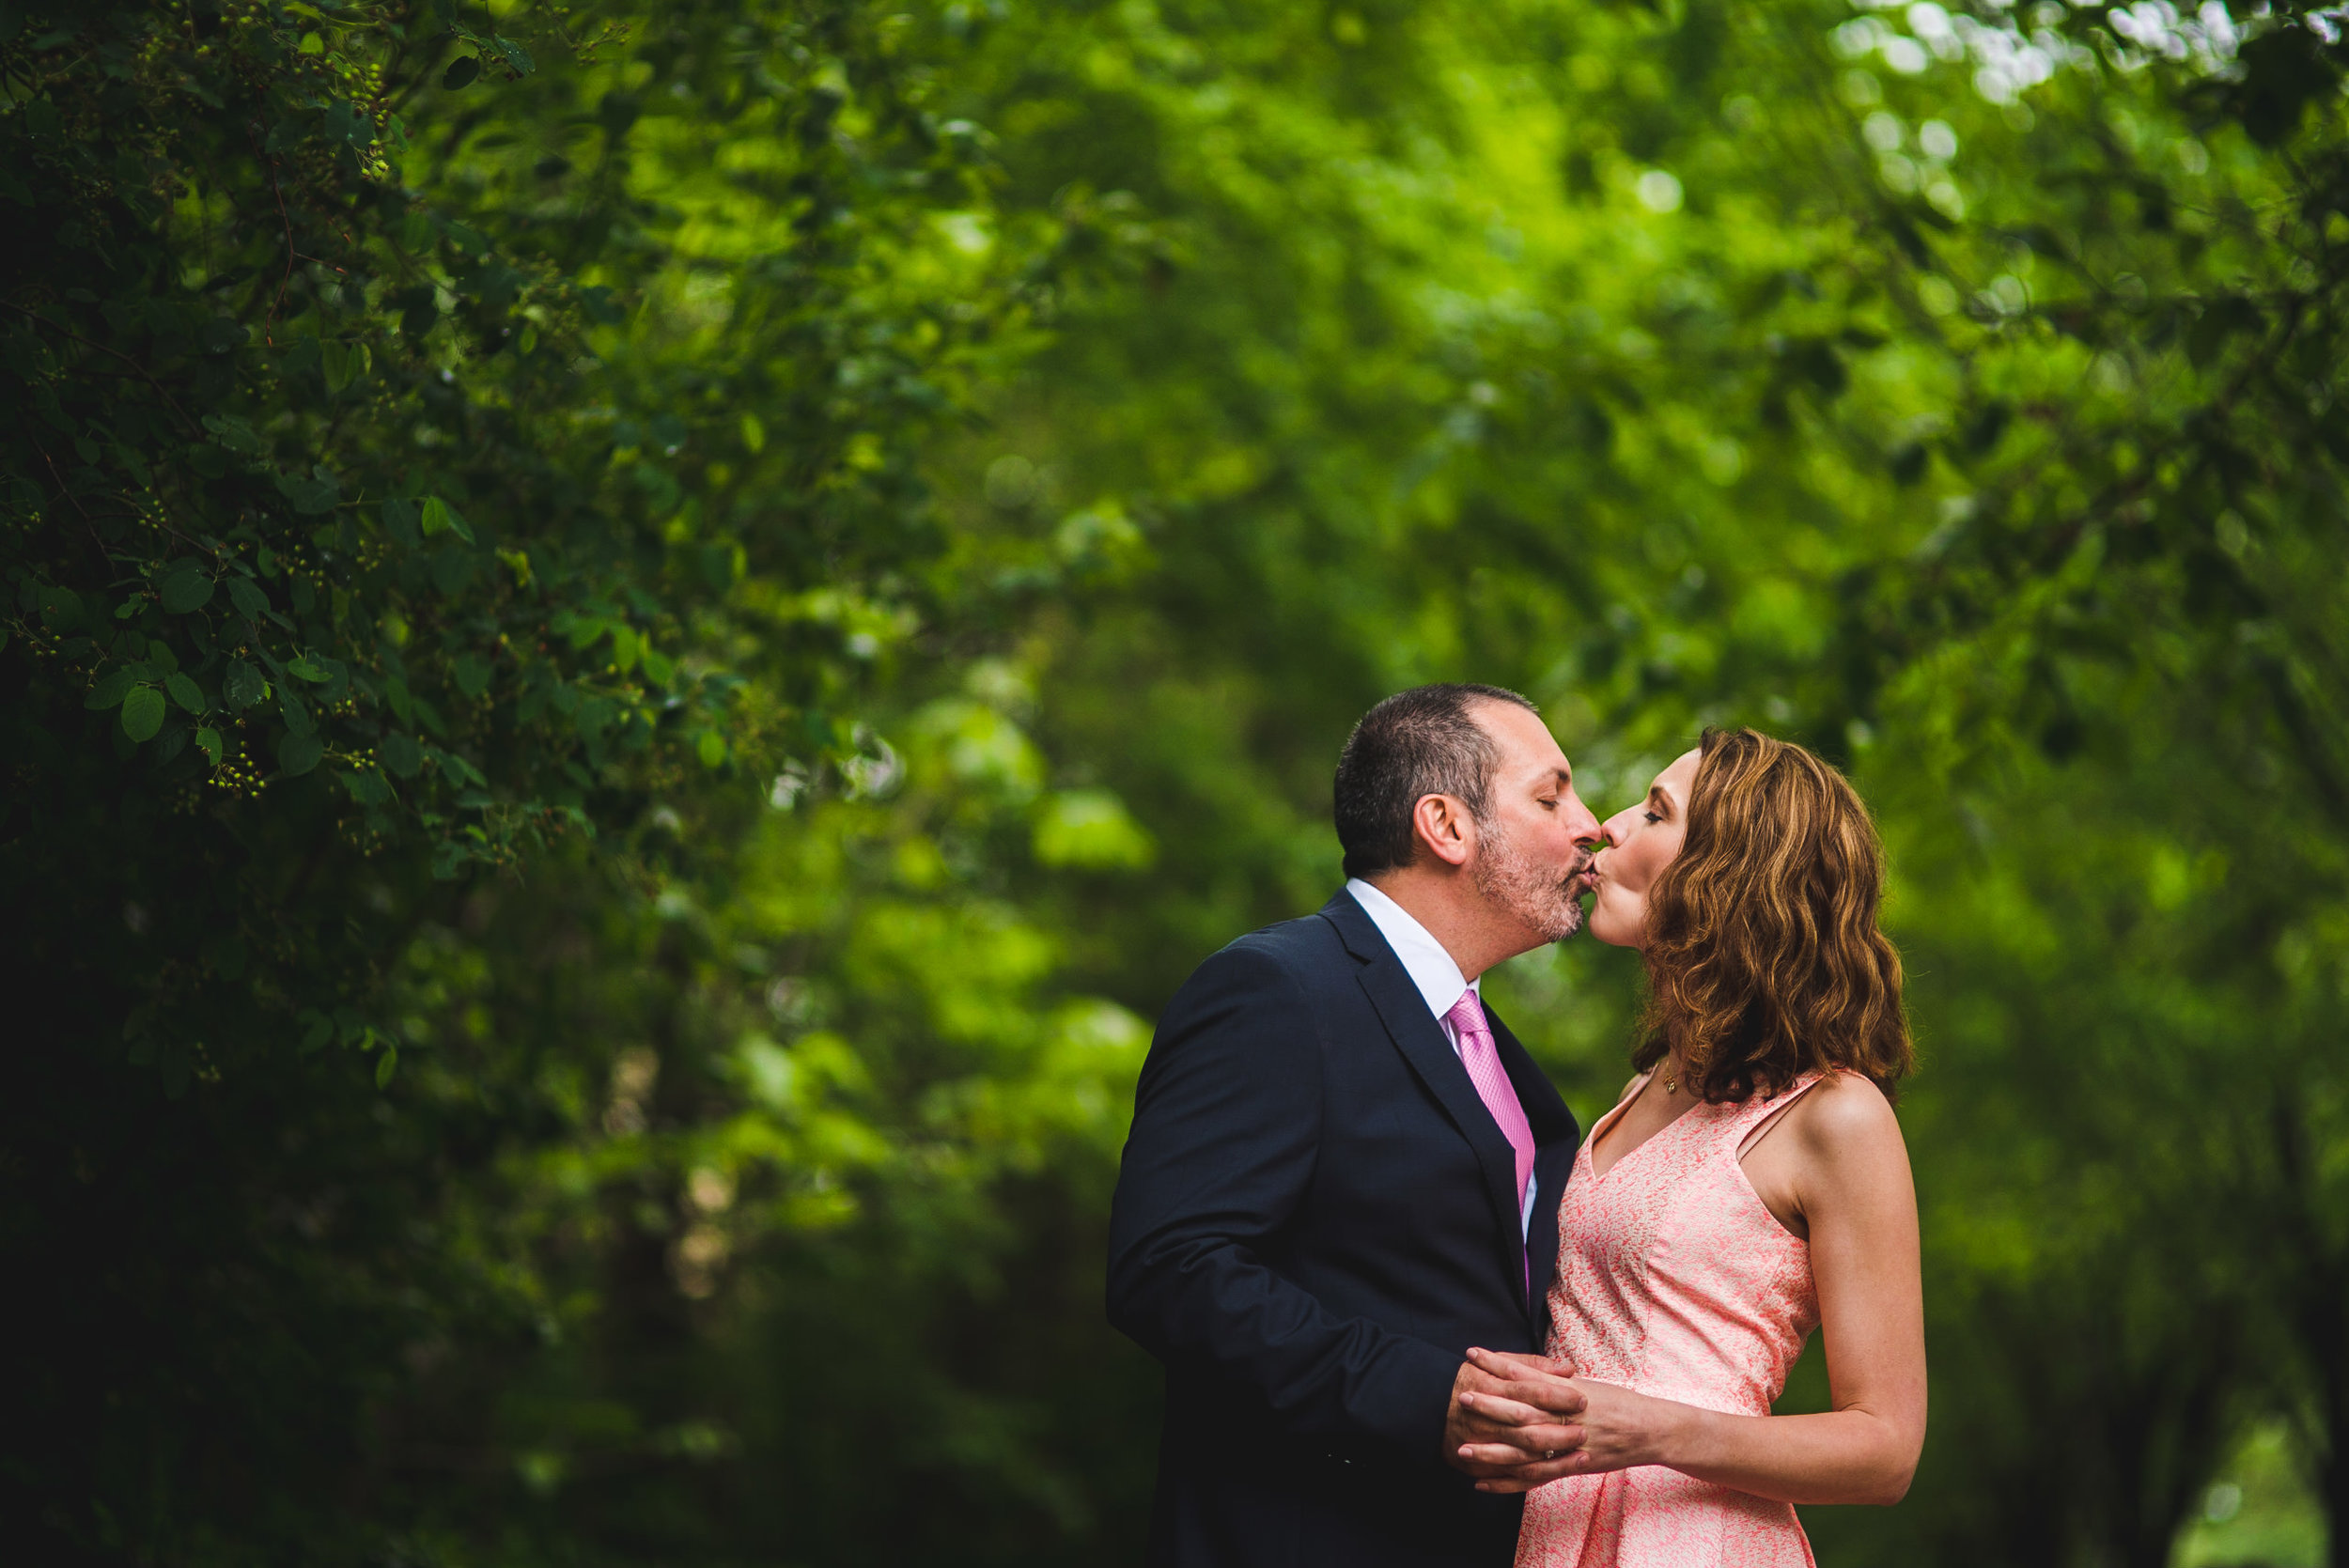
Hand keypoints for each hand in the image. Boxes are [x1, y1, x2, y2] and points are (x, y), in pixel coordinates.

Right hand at [1442, 1348, 1586, 1485]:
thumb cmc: (1471, 1380)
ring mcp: (1483, 1443)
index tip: (1581, 1399)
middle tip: (1584, 1430)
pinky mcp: (1481, 1463)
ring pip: (1524, 1455)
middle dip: (1560, 1431)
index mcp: (1492, 1386)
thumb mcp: (1496, 1363)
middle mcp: (1487, 1417)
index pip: (1531, 1391)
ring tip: (1582, 1454)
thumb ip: (1532, 1365)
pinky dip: (1536, 1476)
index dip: (1558, 1397)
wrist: (1428, 1406)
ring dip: (1556, 1457)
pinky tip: (1560, 1471)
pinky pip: (1511, 1475)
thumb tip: (1568, 1369)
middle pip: (1529, 1427)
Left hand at [1454, 1350, 1690, 1492]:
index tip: (1473, 1354)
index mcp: (1569, 1391)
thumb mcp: (1586, 1384)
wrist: (1653, 1430)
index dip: (1499, 1365)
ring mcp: (1569, 1444)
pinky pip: (1536, 1478)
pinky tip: (1483, 1483)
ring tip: (1463, 1448)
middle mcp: (1568, 1417)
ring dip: (1493, 1450)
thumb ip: (1554, 1379)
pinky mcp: (1572, 1466)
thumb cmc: (1619, 1402)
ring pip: (1526, 1450)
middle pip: (1524, 1413)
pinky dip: (1508, 1482)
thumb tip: (1520, 1368)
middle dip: (1491, 1406)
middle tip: (1462, 1398)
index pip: (1528, 1375)